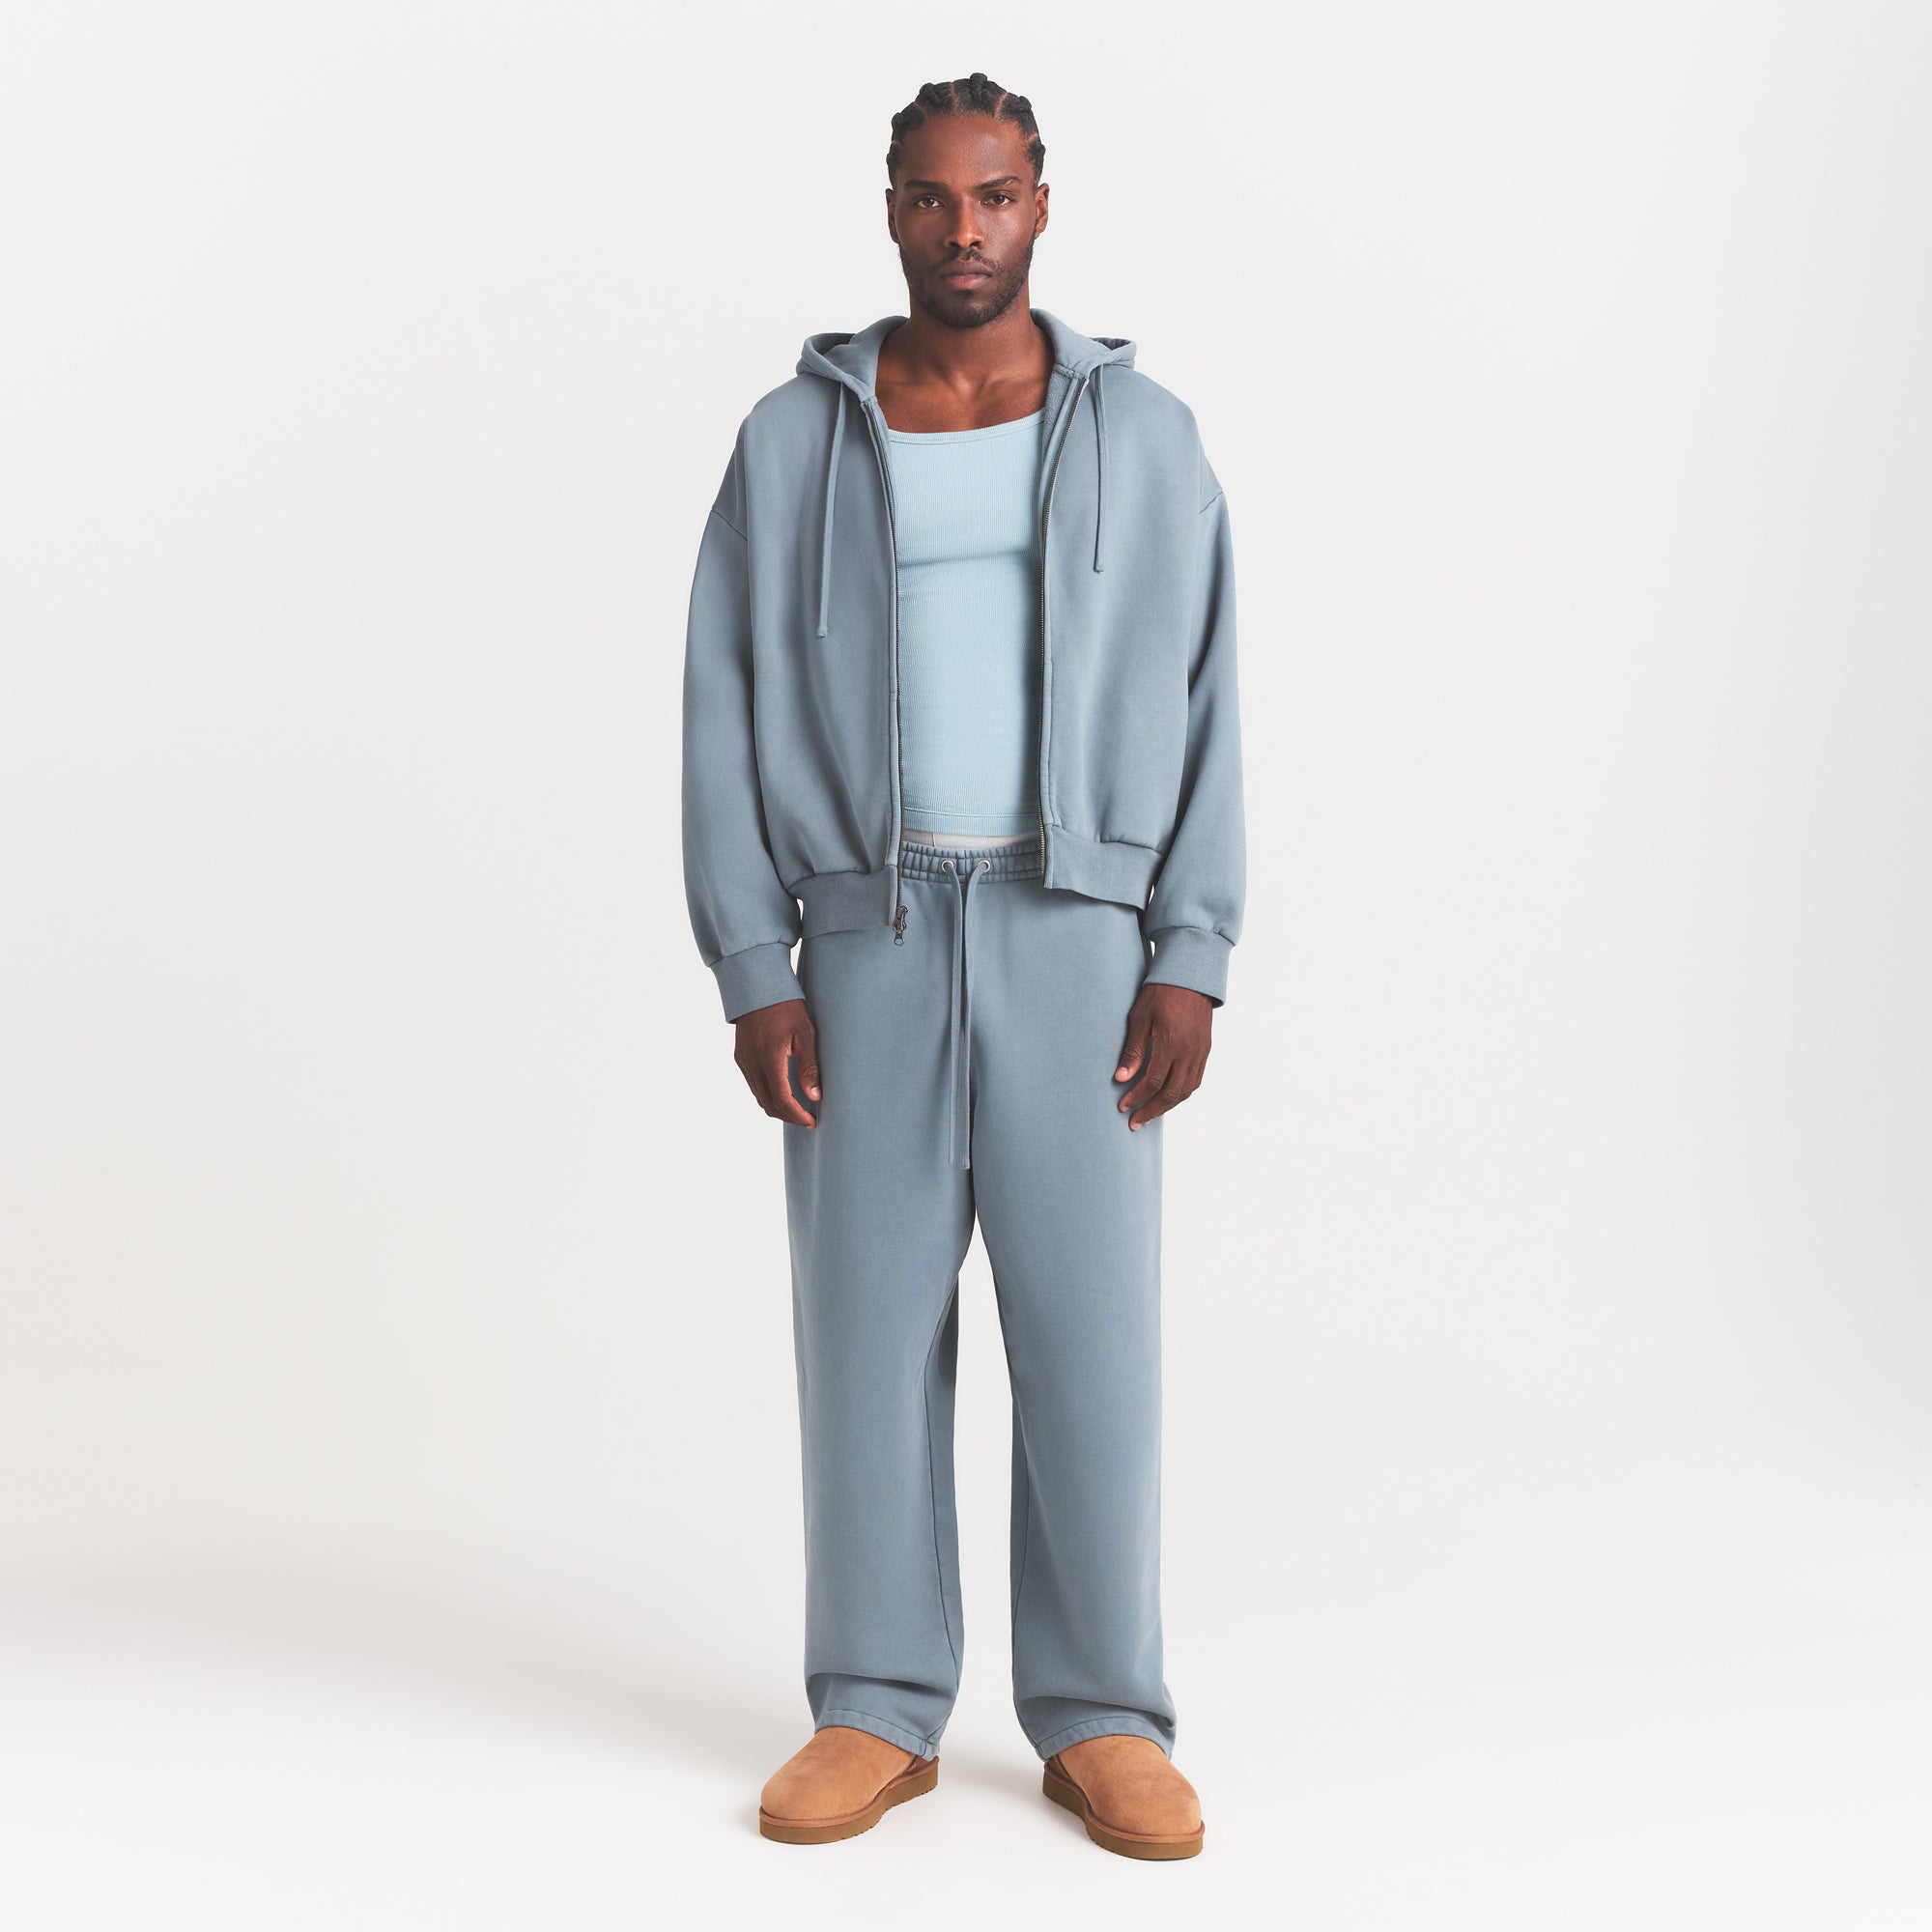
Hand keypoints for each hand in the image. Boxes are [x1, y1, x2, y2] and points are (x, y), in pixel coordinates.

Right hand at [734, 998, 820, 1125]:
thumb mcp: (805, 1033)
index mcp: (770, 1058)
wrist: (758, 986)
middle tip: (807, 1119)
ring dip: (777, 1107)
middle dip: (788, 1116)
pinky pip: (753, 1084)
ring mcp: (743, 1061)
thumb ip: (809, 1067)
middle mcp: (752, 1063)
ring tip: (797, 1108)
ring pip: (758, 1096)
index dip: (797, 1115)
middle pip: (768, 1104)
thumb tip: (814, 1096)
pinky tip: (782, 1091)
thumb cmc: (786, 1006)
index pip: (782, 1099)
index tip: (811, 1122)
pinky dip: (767, 1094)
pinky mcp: (740, 1057)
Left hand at [1114, 983, 1214, 1128]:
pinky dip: (1181, 1093)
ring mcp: (1199, 1052)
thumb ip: (1133, 1049)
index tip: (1123, 1106)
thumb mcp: (1140, 1017)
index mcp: (1170, 1043)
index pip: (1152, 1081)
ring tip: (1149, 1114)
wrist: (1190, 977)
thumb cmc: (1160, 993)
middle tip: (1135, 1122)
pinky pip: (1195, 1080)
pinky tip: (1168, 1097)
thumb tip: (1121, 1078)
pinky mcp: (1205, 1050)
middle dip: (1151, 1110)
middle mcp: (1188, 1051)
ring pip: (1185, 1090)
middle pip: (1171, 1093)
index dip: (1137, 1097)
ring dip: (1167, 1106)